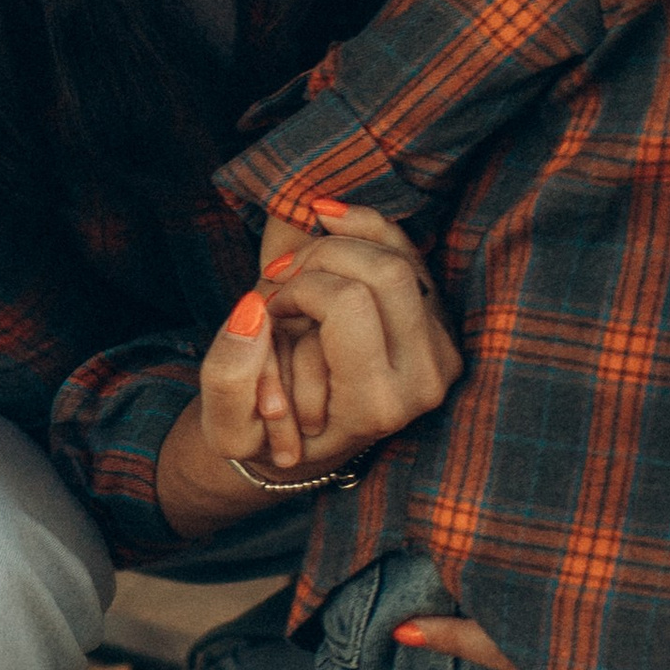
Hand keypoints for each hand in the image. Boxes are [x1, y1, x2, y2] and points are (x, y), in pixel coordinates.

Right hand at [154, 200, 462, 535]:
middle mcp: (422, 380)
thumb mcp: (232, 427)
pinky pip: (410, 253)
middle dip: (322, 257)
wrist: (311, 448)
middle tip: (282, 278)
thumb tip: (254, 308)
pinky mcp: (440, 326)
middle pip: (387, 272)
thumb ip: (229, 374)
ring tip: (300, 269)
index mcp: (375, 406)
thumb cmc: (270, 437)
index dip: (300, 289)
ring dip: (341, 246)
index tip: (271, 308)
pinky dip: (366, 230)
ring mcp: (440, 352)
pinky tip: (329, 221)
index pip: (348, 303)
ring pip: (401, 257)